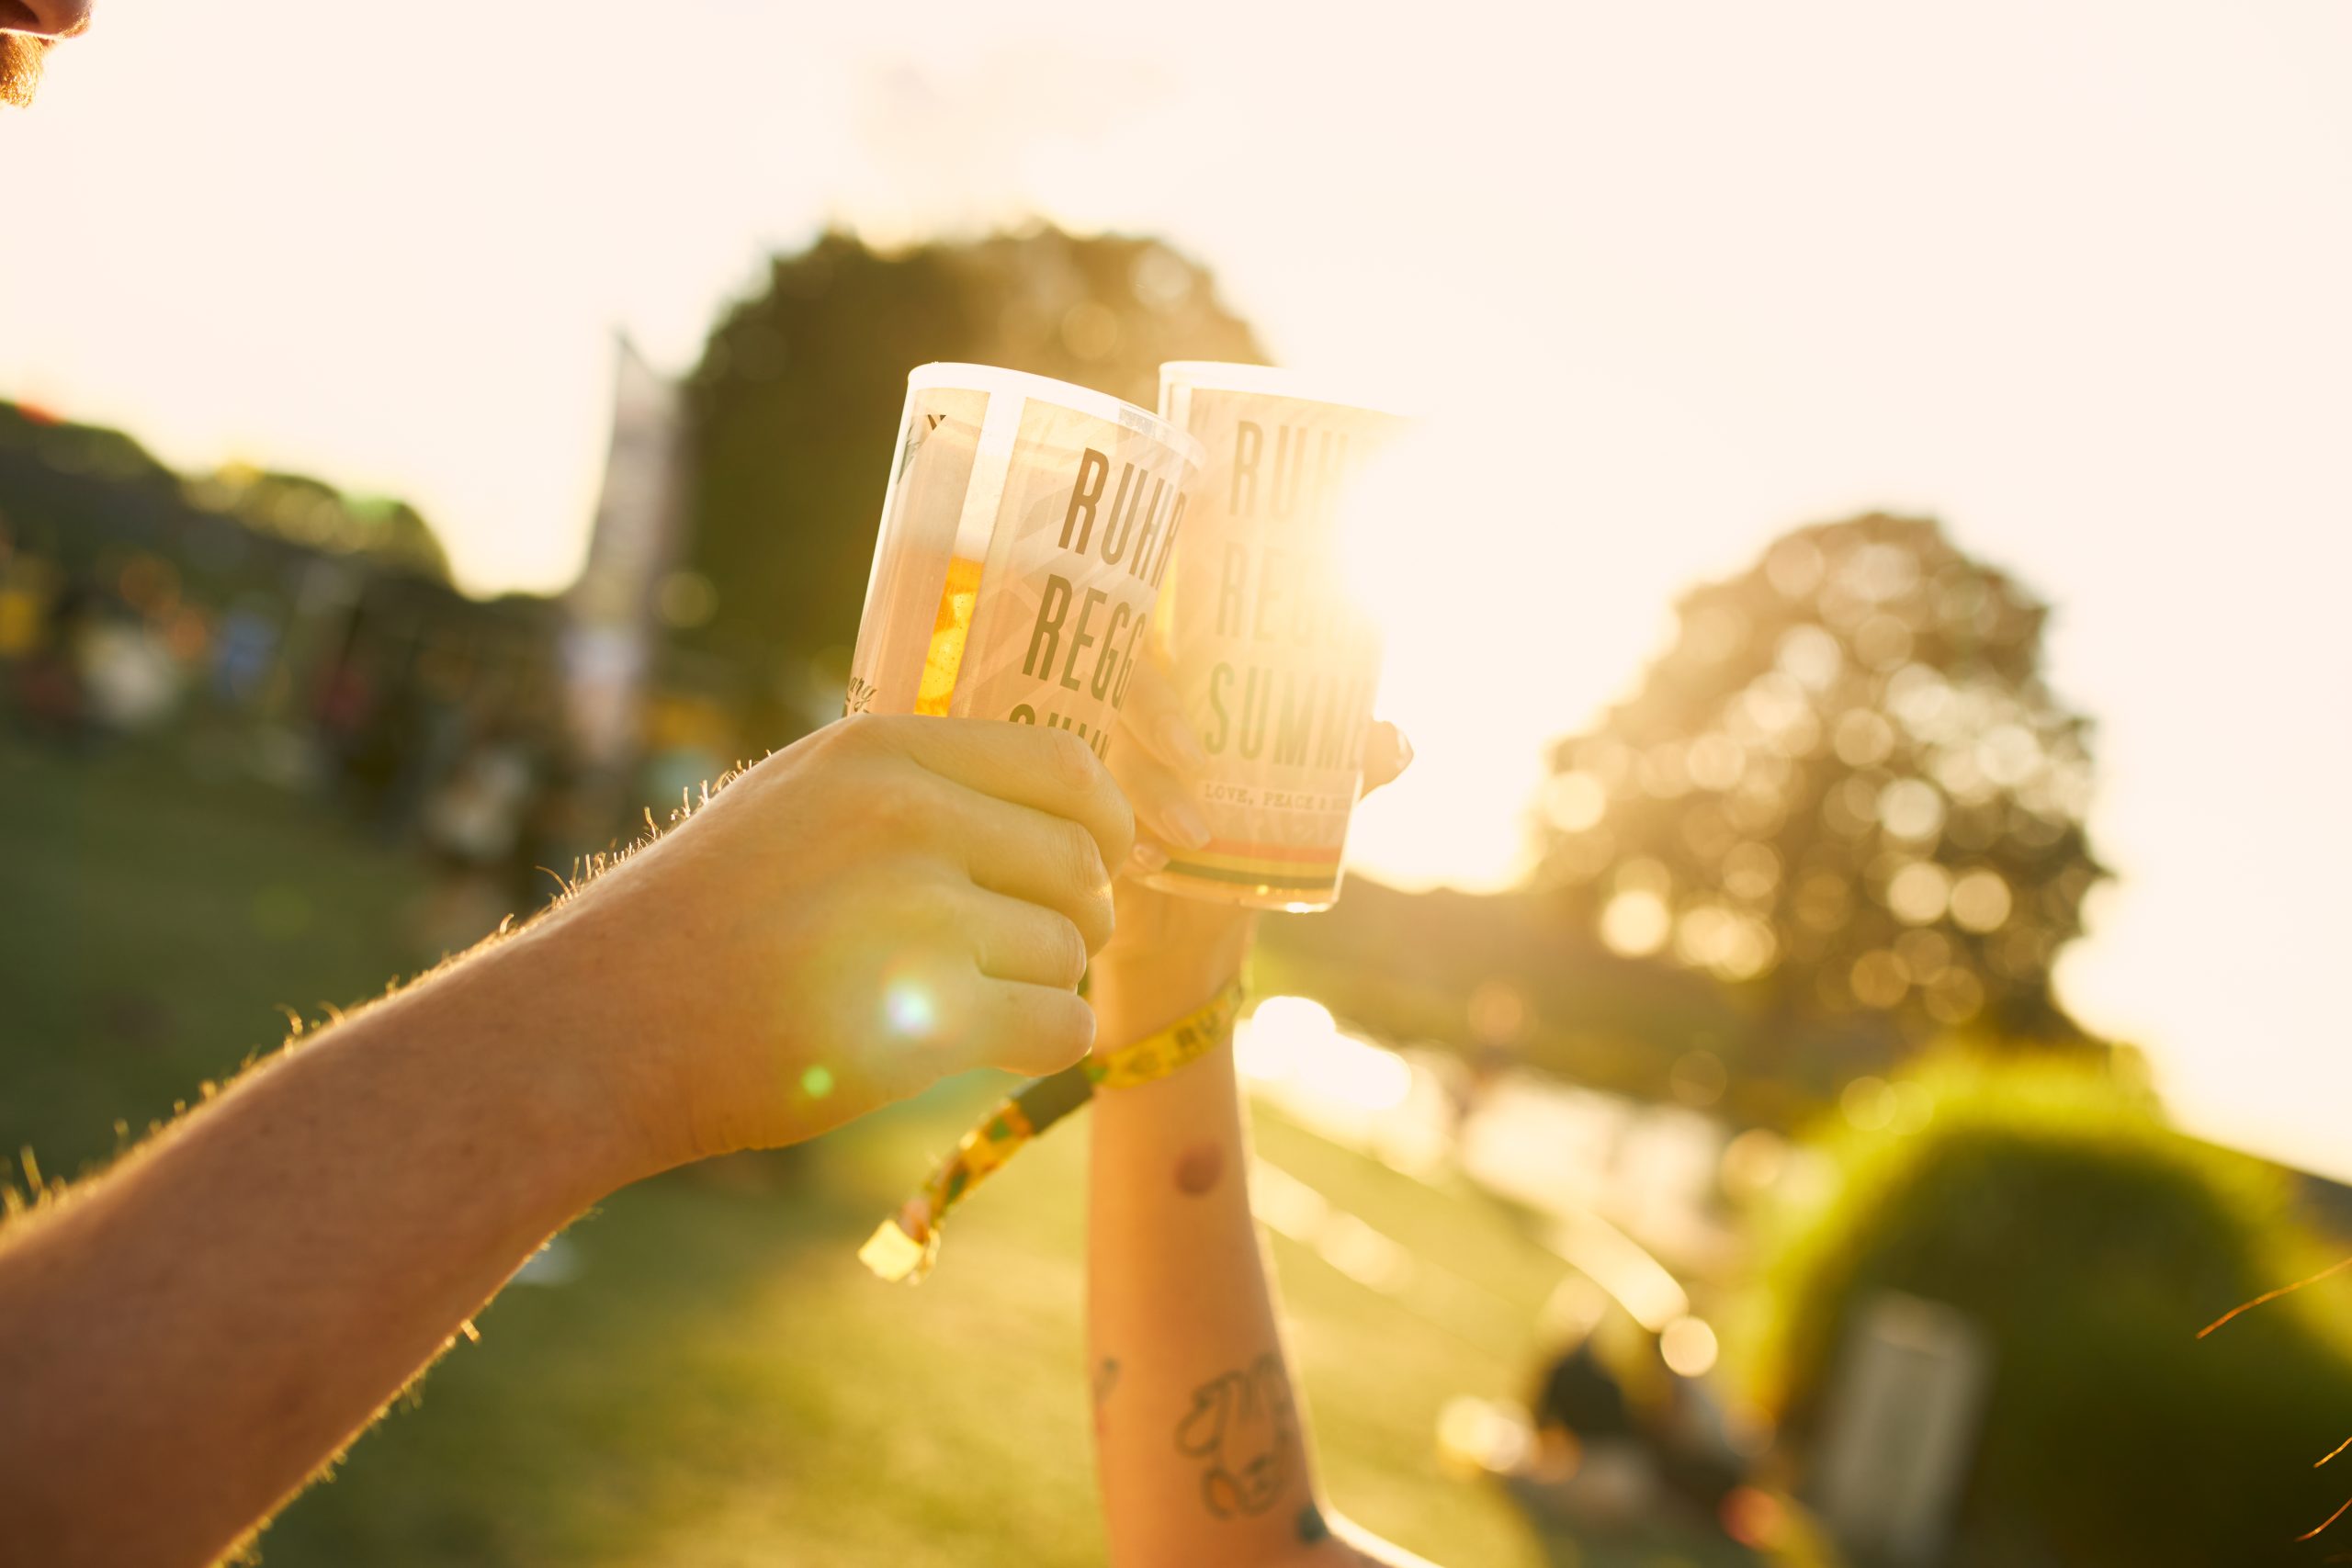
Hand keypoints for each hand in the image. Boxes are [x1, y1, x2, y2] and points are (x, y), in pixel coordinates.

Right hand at [525, 715, 1132, 1169]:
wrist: (600, 1027)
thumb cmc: (695, 922)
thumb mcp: (795, 802)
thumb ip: (909, 792)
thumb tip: (1054, 814)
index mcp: (880, 752)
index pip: (1064, 765)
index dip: (1107, 822)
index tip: (1107, 863)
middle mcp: (909, 814)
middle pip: (1079, 863)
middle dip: (1078, 916)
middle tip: (1028, 954)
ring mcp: (922, 912)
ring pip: (1068, 949)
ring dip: (1044, 985)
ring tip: (972, 1004)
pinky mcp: (928, 1014)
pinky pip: (1059, 1024)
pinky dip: (1046, 1043)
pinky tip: (998, 1049)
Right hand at [1094, 659, 1410, 1017]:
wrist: (1195, 928)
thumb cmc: (1247, 839)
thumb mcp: (1302, 803)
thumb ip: (1350, 771)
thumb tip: (1398, 741)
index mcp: (1180, 690)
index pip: (1163, 634)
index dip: (1165, 625)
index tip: (1209, 645)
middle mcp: (1126, 717)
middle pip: (1125, 684)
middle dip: (1159, 716)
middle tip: (1198, 761)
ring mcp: (1092, 765)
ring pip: (1105, 752)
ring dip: (1149, 789)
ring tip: (1195, 836)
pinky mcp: (1071, 818)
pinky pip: (1083, 814)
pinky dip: (1123, 837)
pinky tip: (1149, 863)